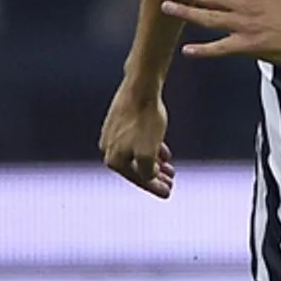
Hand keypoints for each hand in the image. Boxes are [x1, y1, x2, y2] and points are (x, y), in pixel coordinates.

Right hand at [99, 81, 175, 197]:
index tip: (168, 192)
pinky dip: (150, 149)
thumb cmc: (145, 121)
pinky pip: (136, 141)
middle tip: (172, 181)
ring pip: (137, 154)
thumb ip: (148, 171)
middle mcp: (108, 148)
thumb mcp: (149, 152)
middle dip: (155, 177)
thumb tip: (149, 176)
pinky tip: (163, 151)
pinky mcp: (120, 122)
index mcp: (113, 159)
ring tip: (170, 168)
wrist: (141, 88)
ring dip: (155, 164)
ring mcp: (112, 134)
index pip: (138, 179)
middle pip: (136, 168)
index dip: (154, 187)